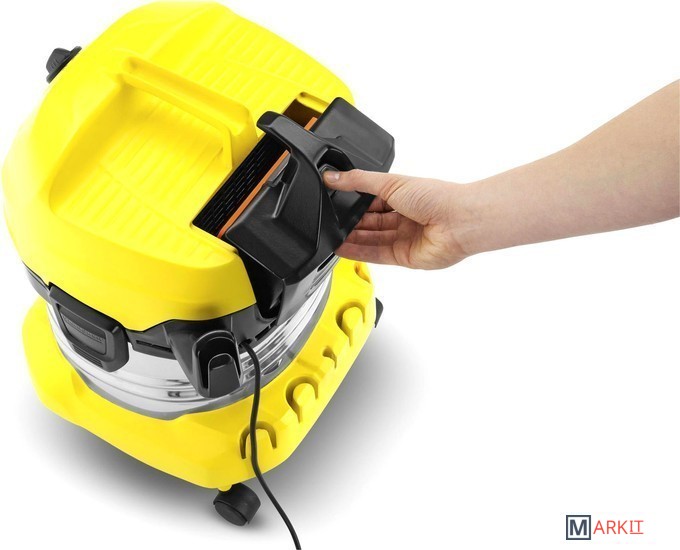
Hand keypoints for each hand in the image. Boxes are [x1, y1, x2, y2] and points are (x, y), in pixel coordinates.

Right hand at [323, 169, 469, 268]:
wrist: (458, 222)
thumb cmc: (436, 197)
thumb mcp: (390, 182)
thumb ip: (359, 181)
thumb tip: (333, 176)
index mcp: (403, 195)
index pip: (371, 200)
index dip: (352, 201)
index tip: (331, 199)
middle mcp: (404, 216)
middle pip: (370, 222)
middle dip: (350, 222)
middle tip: (328, 220)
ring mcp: (404, 238)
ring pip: (371, 239)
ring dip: (351, 239)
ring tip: (330, 236)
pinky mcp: (404, 257)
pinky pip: (376, 255)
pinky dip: (358, 252)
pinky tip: (341, 248)